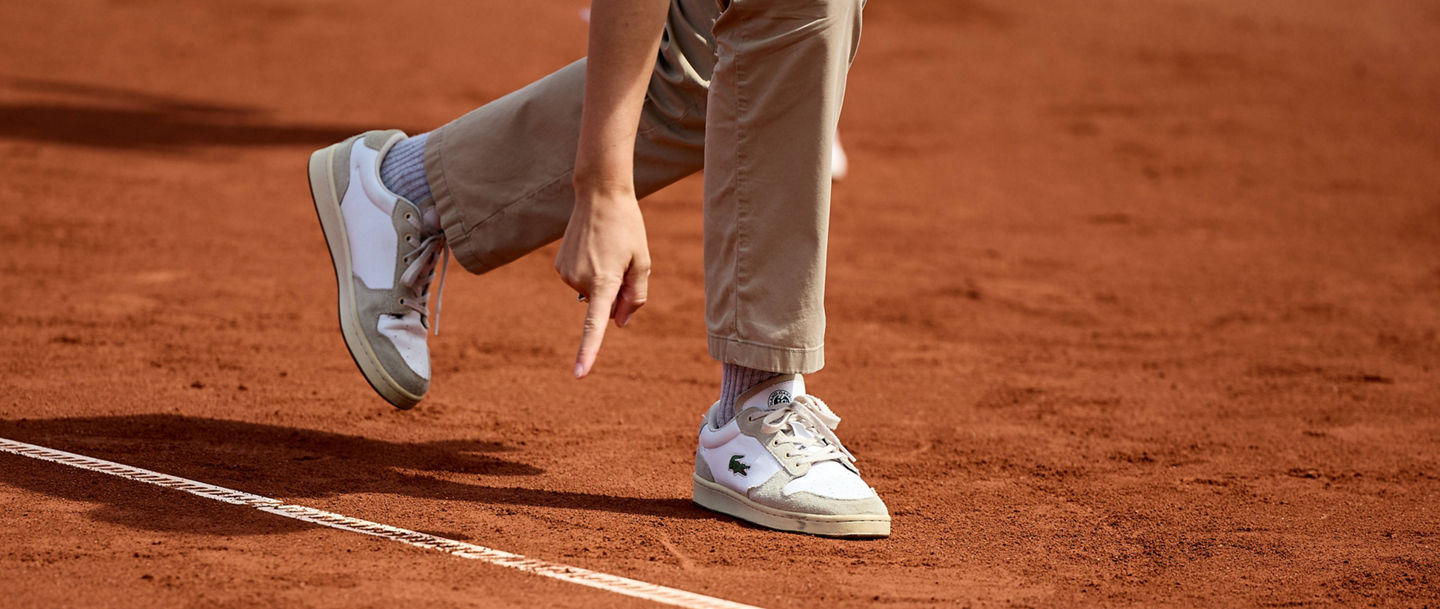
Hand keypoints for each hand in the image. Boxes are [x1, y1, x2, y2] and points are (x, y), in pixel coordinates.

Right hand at [554, 189, 650, 378]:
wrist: (599, 194)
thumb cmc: (627, 227)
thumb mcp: (642, 261)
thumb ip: (635, 296)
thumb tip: (619, 323)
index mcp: (604, 282)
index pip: (595, 325)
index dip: (588, 352)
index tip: (578, 375)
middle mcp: (580, 281)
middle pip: (604, 305)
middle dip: (616, 292)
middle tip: (623, 261)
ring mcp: (566, 275)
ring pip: (592, 293)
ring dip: (603, 279)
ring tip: (607, 250)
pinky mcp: (559, 267)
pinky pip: (581, 281)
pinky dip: (591, 271)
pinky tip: (594, 248)